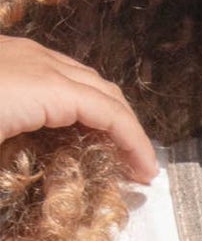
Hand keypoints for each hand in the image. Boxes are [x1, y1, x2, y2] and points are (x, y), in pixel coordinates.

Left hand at [0, 36, 155, 180]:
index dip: (136, 143)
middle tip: (135, 160)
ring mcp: (23, 52)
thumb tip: (53, 189)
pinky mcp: (7, 51)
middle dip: (127, 126)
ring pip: (82, 75)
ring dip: (103, 107)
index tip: (147, 172)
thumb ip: (28, 169)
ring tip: (108, 139)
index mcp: (46, 88)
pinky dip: (75, 93)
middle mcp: (42, 62)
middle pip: (104, 91)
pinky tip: (67, 114)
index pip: (110, 114)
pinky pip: (54, 68)